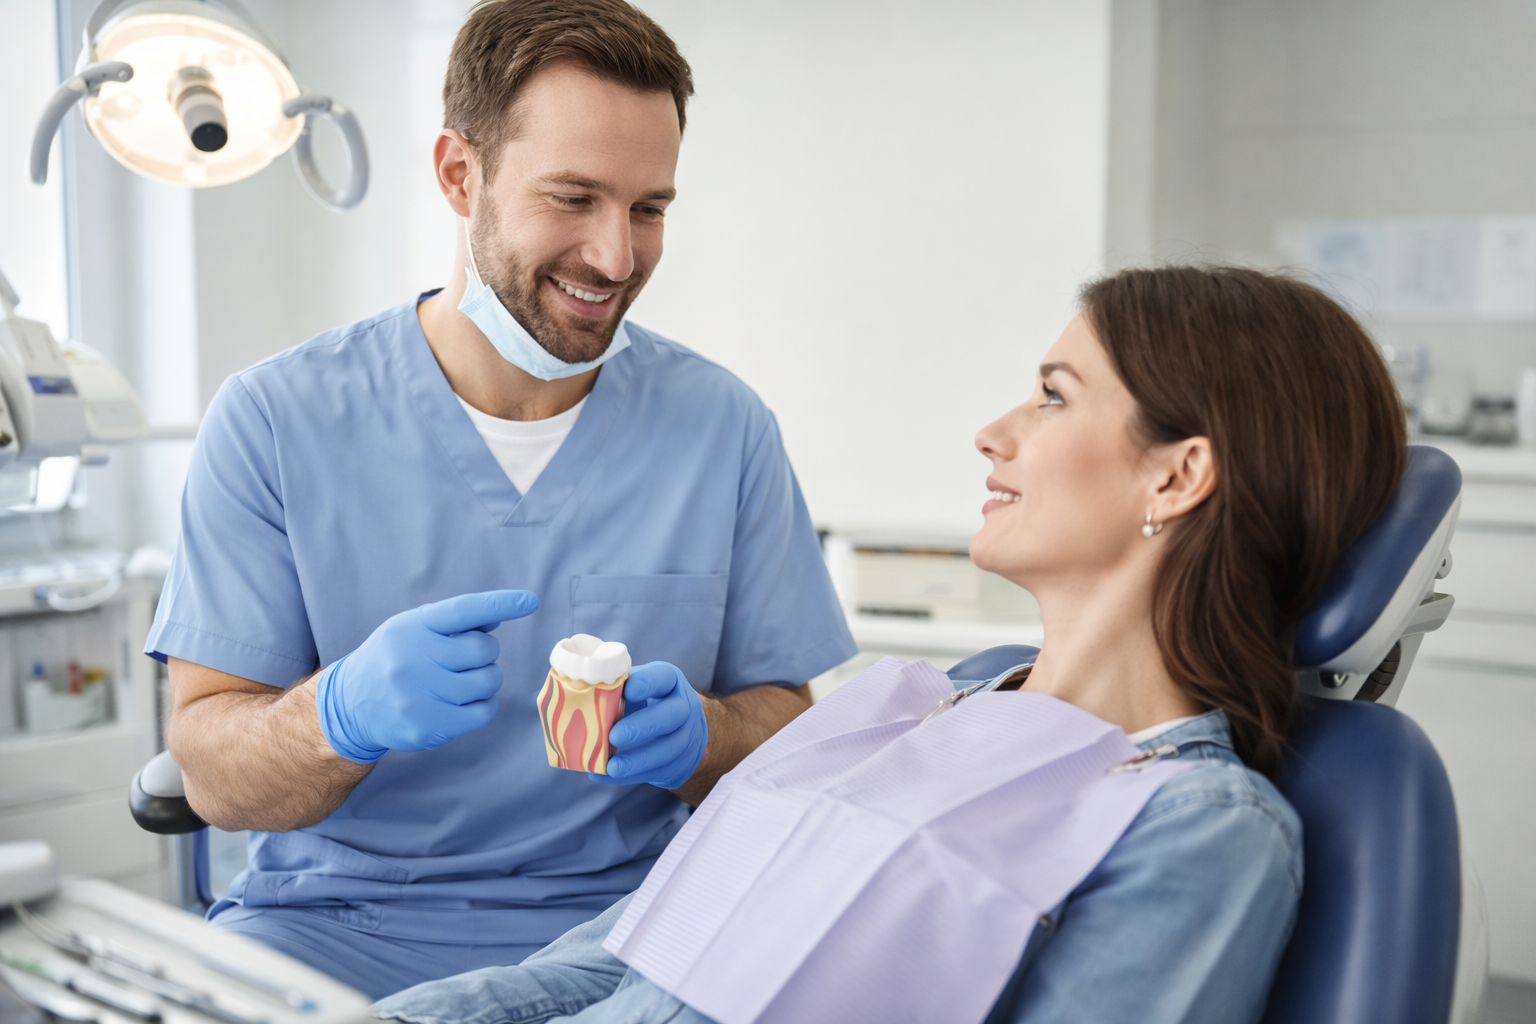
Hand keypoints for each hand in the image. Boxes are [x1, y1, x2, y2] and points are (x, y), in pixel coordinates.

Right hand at [316, 590, 538, 762]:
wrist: (350, 704)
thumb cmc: (394, 659)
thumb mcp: (414, 629)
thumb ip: (454, 623)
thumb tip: (496, 615)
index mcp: (413, 627)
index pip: (463, 610)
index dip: (499, 604)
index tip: (529, 601)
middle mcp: (413, 658)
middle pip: (484, 651)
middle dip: (485, 655)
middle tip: (465, 661)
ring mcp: (418, 695)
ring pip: (488, 682)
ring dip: (485, 681)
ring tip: (461, 682)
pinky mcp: (426, 726)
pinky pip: (483, 712)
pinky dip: (483, 706)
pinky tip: (463, 703)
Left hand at [590, 661, 707, 789]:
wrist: (681, 731)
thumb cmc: (647, 703)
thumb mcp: (637, 688)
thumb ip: (616, 689)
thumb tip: (578, 693)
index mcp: (670, 682)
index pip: (663, 677)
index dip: (647, 684)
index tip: (627, 691)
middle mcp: (684, 707)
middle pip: (672, 716)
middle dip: (642, 727)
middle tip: (614, 736)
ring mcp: (686, 737)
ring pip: (668, 750)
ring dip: (638, 760)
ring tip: (611, 767)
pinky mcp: (680, 763)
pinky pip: (657, 771)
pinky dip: (632, 776)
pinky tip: (608, 775)